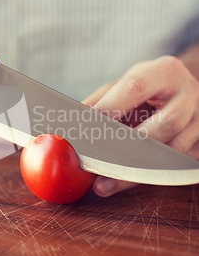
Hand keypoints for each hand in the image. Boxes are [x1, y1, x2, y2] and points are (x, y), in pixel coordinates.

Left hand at [82, 56, 198, 195]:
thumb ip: (99, 101)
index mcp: (165, 72)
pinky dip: (146, 177)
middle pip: (166, 124)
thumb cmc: (147, 87)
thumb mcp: (123, 84)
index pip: (136, 88)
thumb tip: (69, 123)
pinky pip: (174, 165)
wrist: (181, 89)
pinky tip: (122, 183)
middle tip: (99, 163)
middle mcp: (188, 95)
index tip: (85, 126)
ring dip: (136, 172)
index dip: (111, 107)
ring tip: (104, 183)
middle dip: (130, 146)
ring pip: (173, 151)